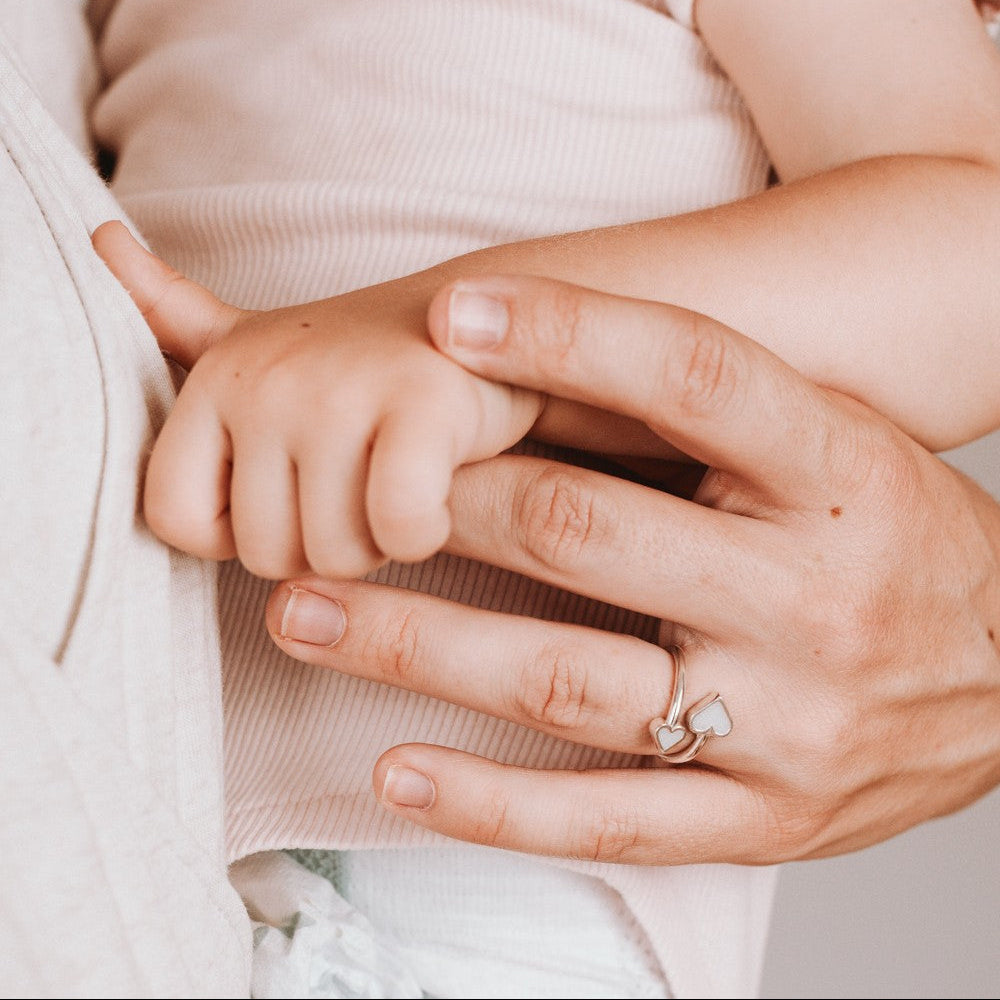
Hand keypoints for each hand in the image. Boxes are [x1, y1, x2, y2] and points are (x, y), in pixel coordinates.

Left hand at [91, 222, 542, 576]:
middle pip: (266, 553)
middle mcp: (268, 380)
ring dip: (380, 543)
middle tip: (367, 485)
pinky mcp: (423, 408)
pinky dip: (423, 533)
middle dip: (326, 544)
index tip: (295, 495)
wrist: (492, 317)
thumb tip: (100, 241)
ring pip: (335, 555)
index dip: (241, 532)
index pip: (173, 520)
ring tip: (402, 480)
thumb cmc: (369, 356)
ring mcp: (343, 390)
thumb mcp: (260, 337)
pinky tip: (439, 494)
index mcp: (218, 376)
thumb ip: (175, 314)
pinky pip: (398, 531)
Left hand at [264, 274, 999, 863]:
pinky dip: (488, 804)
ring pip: (564, 683)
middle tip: (334, 488)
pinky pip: (605, 821)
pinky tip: (394, 773)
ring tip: (302, 615)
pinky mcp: (761, 823)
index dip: (569, 334)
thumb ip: (708, 412)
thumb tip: (537, 359)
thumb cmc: (896, 537)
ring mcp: (786, 726)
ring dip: (415, 648)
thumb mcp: (835, 446)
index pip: (695, 378)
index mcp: (841, 478)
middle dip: (441, 507)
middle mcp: (813, 601)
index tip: (450, 315)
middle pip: (587, 534)